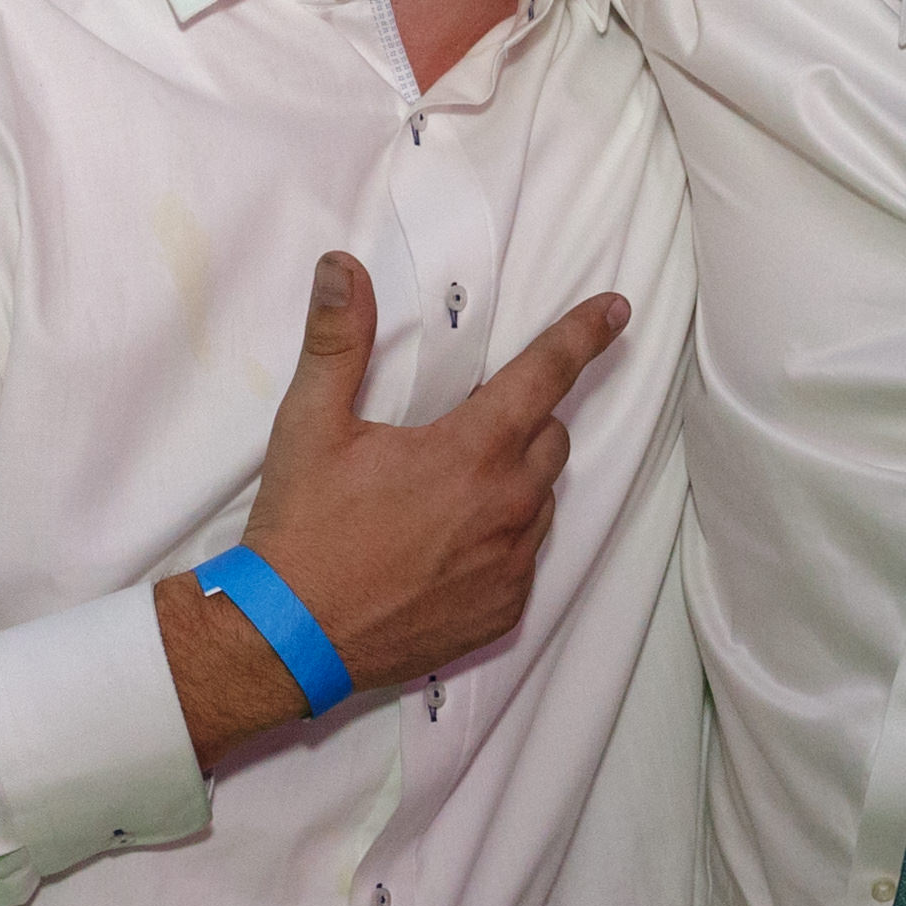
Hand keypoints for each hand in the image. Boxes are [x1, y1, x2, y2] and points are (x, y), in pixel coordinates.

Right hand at [160, 254, 629, 760]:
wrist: (290, 638)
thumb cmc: (303, 528)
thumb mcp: (311, 425)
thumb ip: (338, 340)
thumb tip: (342, 267)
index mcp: (472, 452)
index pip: (547, 374)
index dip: (583, 335)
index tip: (615, 309)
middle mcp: (509, 508)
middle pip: (550, 438)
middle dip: (524, 421)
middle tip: (463, 428)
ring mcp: (511, 565)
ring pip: (541, 501)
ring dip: (513, 483)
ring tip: (447, 493)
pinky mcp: (504, 611)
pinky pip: (524, 559)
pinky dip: (500, 541)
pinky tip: (446, 547)